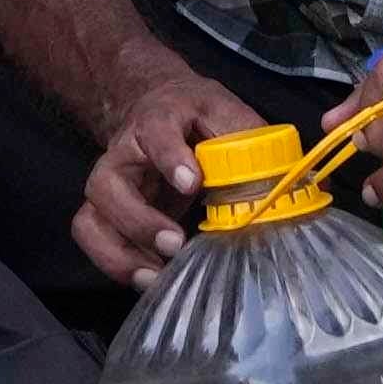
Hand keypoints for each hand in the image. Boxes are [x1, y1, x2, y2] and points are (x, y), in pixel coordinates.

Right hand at [70, 64, 250, 284]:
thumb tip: (291, 178)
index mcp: (158, 120)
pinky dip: (115, 263)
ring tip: (156, 274)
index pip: (156, 132)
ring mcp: (109, 185)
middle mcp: (122, 154)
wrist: (154, 105)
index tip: (191, 182)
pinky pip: (92, 238)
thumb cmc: (194, 115)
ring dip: (120, 252)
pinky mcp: (105, 211)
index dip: (169, 157)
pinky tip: (149, 277)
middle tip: (174, 242)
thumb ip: (250, 140)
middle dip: (138, 220)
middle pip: (108, 185)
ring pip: (92, 218)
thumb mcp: (225, 112)